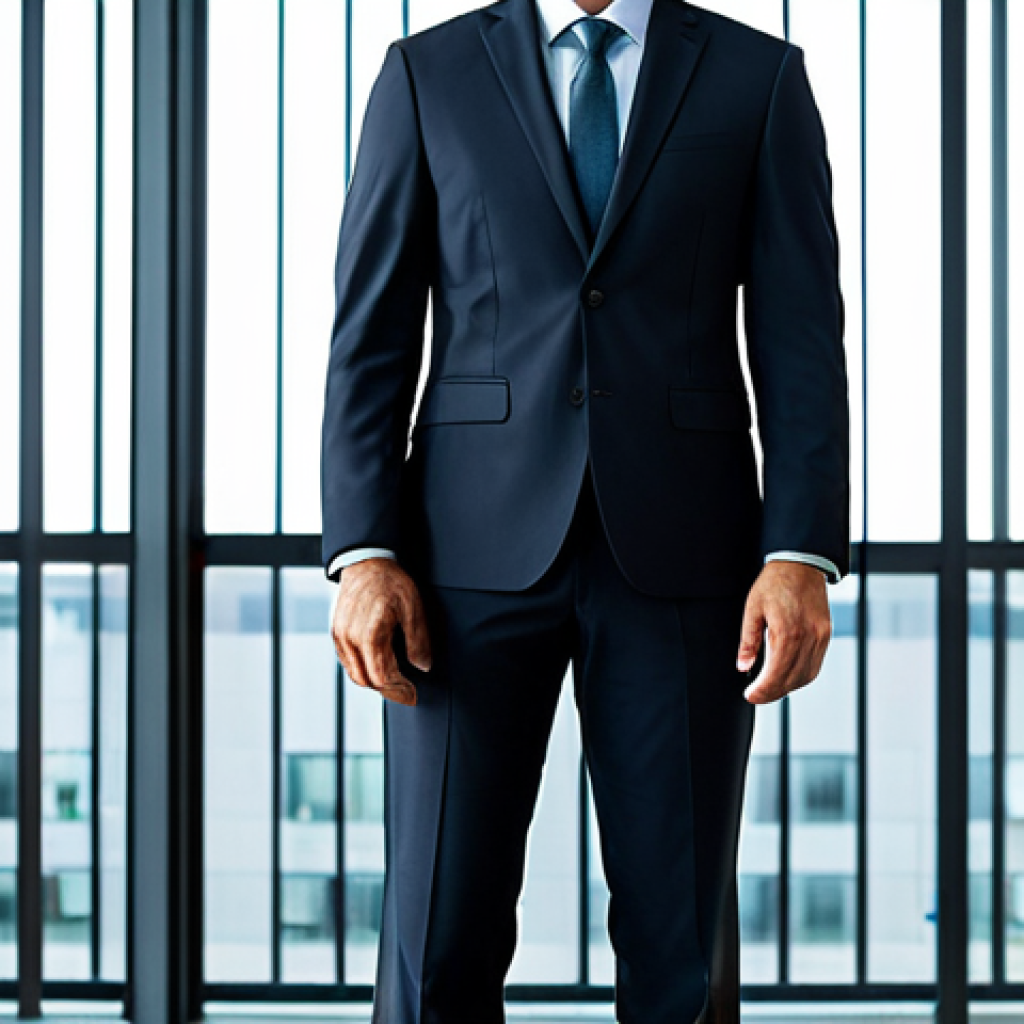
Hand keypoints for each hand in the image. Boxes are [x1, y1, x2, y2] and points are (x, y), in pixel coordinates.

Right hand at [330, 557, 432, 705]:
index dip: (399, 689)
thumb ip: (418, 640)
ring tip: (394, 681)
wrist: (366, 562)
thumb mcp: (413, 608)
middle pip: (366, 680)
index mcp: (370, 634)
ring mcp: (340, 636)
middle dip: (387, 690)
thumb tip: (423, 666)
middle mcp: (350, 638)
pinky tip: (377, 666)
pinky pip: (347, 661)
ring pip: (354, 674)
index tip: (413, 693)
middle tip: (406, 691)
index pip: (382, 677)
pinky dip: (361, 670)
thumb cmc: (391, 582)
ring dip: (374, 681)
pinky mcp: (336, 632)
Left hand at [736, 561, 831, 703]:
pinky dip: (802, 676)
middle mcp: (808, 638)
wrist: (801, 564)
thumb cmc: (775, 582)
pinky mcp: (826, 634)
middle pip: (791, 680)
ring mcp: (820, 637)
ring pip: (806, 676)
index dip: (762, 691)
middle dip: (772, 693)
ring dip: (788, 687)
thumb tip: (743, 666)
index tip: (750, 696)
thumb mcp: (752, 609)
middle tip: (756, 696)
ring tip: (769, 689)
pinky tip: (788, 676)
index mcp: (787, 632)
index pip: (775, 675)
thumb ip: (748, 641)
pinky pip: (815, 664)